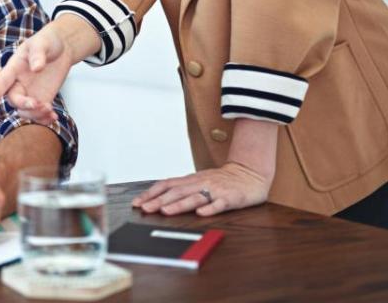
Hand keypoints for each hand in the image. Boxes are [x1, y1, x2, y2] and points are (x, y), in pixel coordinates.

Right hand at [0, 18, 95, 124]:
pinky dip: (44, 119)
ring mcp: (30, 92)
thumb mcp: (42, 43)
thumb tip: (36, 67)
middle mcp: (19, 82)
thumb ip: (38, 54)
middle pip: (14, 99)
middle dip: (24, 105)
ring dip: (35, 115)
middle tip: (39, 104)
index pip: (2, 81)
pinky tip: (53, 116)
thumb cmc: (47, 41)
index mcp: (14, 67)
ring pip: (24, 111)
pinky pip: (38, 114)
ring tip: (50, 111)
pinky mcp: (42, 99)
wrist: (62, 47)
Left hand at [131, 162, 271, 216]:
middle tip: (146, 209)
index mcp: (190, 180)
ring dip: (179, 204)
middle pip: (177, 192)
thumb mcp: (198, 181)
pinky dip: (210, 207)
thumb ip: (182, 189)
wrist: (249, 173)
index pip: (166, 185)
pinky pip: (219, 203)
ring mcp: (215, 190)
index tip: (138, 202)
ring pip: (194, 197)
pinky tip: (201, 213)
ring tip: (166, 210)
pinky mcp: (230, 198)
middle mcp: (200, 183)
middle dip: (159, 200)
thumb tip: (158, 198)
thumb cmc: (221, 180)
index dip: (151, 193)